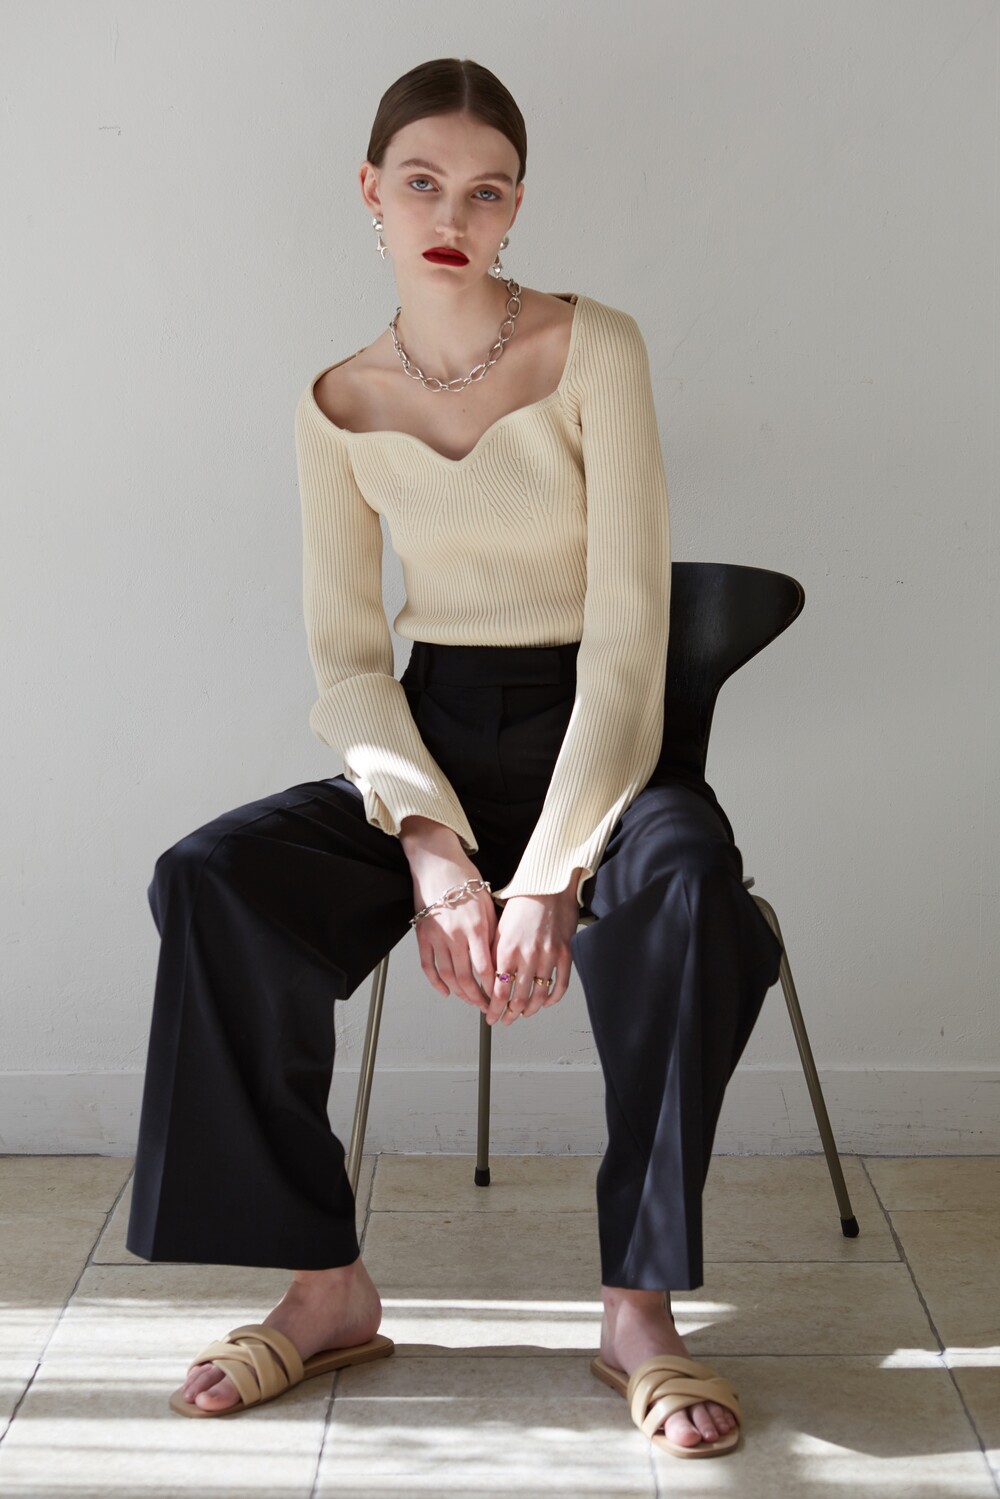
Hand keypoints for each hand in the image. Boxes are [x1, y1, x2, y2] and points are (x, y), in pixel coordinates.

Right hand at [401, 816, 496, 1011]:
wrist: (436, 862)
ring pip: (447, 976)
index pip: (486, 969)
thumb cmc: (463, 878)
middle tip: (487, 1007)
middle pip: (466, 979)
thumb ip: (491, 931)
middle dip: (478, 997)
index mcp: (475, 928)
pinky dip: (436, 982)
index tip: (500, 996)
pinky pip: (428, 966)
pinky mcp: (422, 936)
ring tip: (470, 1000)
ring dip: (460, 994)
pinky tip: (445, 991)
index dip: (493, 988)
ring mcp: (436, 938)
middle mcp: (455, 937)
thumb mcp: (487, 903)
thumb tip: (499, 957)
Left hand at [487, 872, 584, 1026]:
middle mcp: (528, 955)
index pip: (498, 990)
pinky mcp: (565, 954)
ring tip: (524, 1014)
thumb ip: (494, 955)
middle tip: (505, 1020)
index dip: (494, 1009)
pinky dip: (553, 998)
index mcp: (507, 949)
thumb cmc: (522, 904)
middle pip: (518, 998)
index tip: (491, 1016)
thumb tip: (488, 979)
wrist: (548, 887)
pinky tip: (546, 1002)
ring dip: (530, 1010)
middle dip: (510, 1014)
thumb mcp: (499, 928)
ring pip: (540, 996)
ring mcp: (548, 956)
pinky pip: (561, 985)